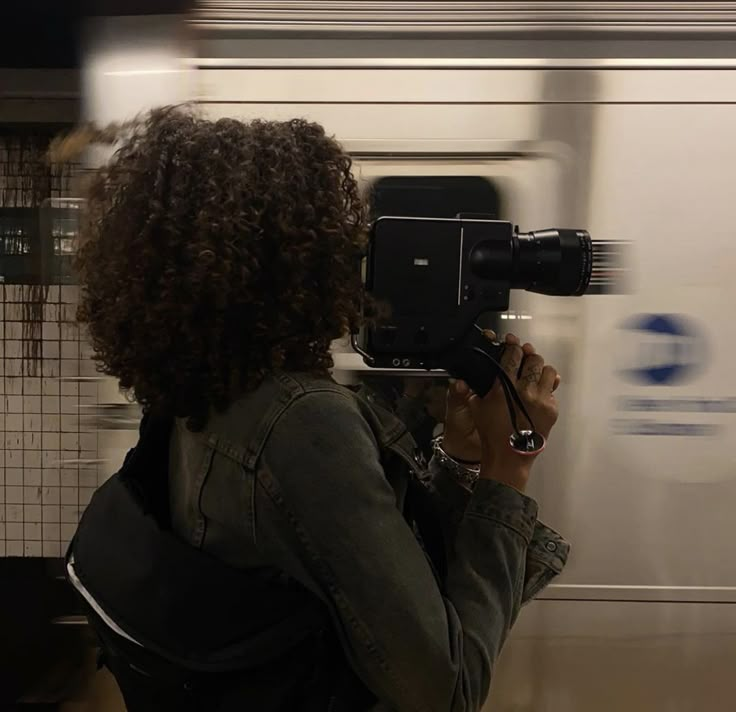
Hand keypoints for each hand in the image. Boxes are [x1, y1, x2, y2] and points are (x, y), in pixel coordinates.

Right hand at [468, 334, 560, 490]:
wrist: (509, 456)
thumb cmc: (491, 432)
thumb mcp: (476, 406)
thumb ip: (472, 388)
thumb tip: (464, 376)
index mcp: (504, 386)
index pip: (513, 355)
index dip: (512, 346)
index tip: (511, 343)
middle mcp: (524, 390)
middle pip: (533, 359)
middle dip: (528, 355)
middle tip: (524, 356)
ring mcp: (541, 399)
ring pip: (548, 371)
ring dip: (540, 369)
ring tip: (534, 373)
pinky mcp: (551, 409)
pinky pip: (552, 390)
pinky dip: (545, 388)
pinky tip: (538, 392)